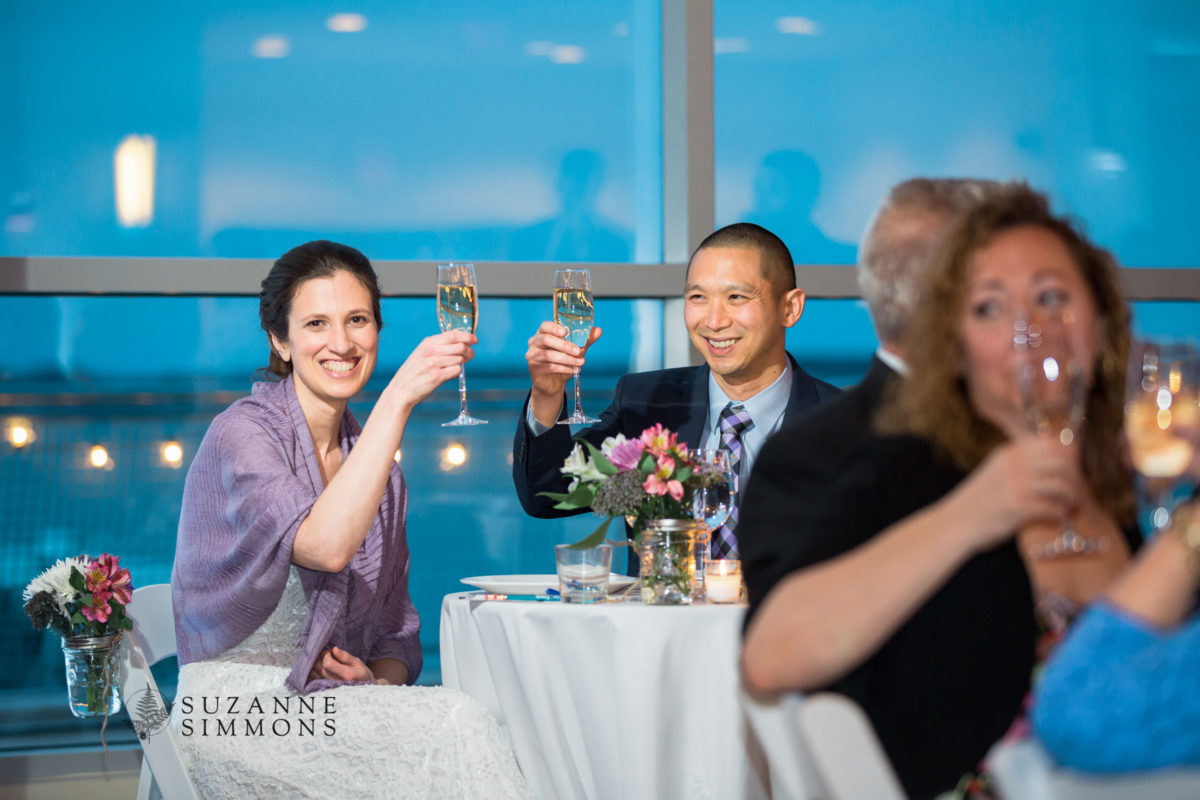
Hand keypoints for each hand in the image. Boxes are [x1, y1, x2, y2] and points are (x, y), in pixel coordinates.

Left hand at [308, 646, 375, 683]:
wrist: (362, 689)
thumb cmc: (361, 673)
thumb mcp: (357, 662)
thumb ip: (345, 656)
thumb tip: (334, 649)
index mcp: (347, 675)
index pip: (328, 663)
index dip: (326, 654)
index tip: (330, 651)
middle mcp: (336, 683)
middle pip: (319, 668)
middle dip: (320, 657)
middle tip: (327, 654)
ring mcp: (329, 687)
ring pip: (314, 674)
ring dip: (315, 663)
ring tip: (322, 660)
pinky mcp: (324, 689)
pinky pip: (313, 679)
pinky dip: (313, 671)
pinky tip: (318, 666)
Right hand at [388, 330, 475, 409]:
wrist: (401, 390)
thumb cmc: (414, 372)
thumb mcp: (422, 353)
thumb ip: (438, 347)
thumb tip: (460, 344)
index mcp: (428, 343)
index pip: (453, 335)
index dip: (467, 336)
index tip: (475, 340)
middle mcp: (431, 351)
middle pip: (460, 346)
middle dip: (469, 351)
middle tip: (471, 355)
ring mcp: (434, 364)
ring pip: (460, 359)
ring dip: (463, 362)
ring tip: (459, 365)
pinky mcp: (437, 377)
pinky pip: (456, 371)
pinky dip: (457, 372)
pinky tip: (451, 374)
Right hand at [526, 321, 601, 425]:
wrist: (554, 383)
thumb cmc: (563, 362)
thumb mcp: (575, 350)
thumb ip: (585, 340)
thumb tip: (598, 330)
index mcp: (542, 334)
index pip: (545, 326)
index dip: (554, 327)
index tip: (565, 332)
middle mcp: (534, 343)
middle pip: (546, 340)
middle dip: (564, 345)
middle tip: (578, 351)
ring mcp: (532, 356)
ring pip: (549, 355)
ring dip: (567, 359)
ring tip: (581, 362)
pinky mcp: (534, 369)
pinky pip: (550, 367)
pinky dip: (564, 368)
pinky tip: (574, 370)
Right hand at [945, 435, 1083, 553]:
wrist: (954, 522)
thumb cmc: (977, 501)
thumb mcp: (995, 472)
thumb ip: (1019, 465)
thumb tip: (1055, 465)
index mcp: (1008, 454)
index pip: (1050, 444)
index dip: (1067, 457)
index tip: (1071, 471)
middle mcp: (1013, 465)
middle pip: (1060, 463)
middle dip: (1074, 478)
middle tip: (1076, 490)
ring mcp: (1015, 486)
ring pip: (1061, 485)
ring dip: (1072, 497)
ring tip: (1072, 506)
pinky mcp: (1018, 508)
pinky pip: (1053, 508)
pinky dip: (1060, 514)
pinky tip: (1059, 519)